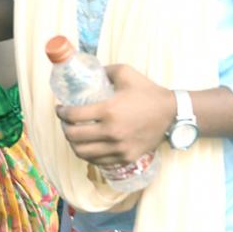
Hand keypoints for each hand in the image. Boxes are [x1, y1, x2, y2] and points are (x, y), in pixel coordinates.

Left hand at [56, 64, 175, 166]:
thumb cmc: (148, 92)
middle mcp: (112, 132)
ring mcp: (120, 148)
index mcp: (108, 110)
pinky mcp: (127, 157)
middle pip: (74, 136)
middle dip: (64, 127)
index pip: (72, 115)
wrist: (172, 114)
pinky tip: (87, 145)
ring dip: (73, 143)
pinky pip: (98, 161)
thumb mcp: (125, 72)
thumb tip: (86, 70)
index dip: (61, 112)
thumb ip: (104, 70)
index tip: (60, 108)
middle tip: (65, 121)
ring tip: (73, 134)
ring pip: (83, 152)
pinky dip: (88, 154)